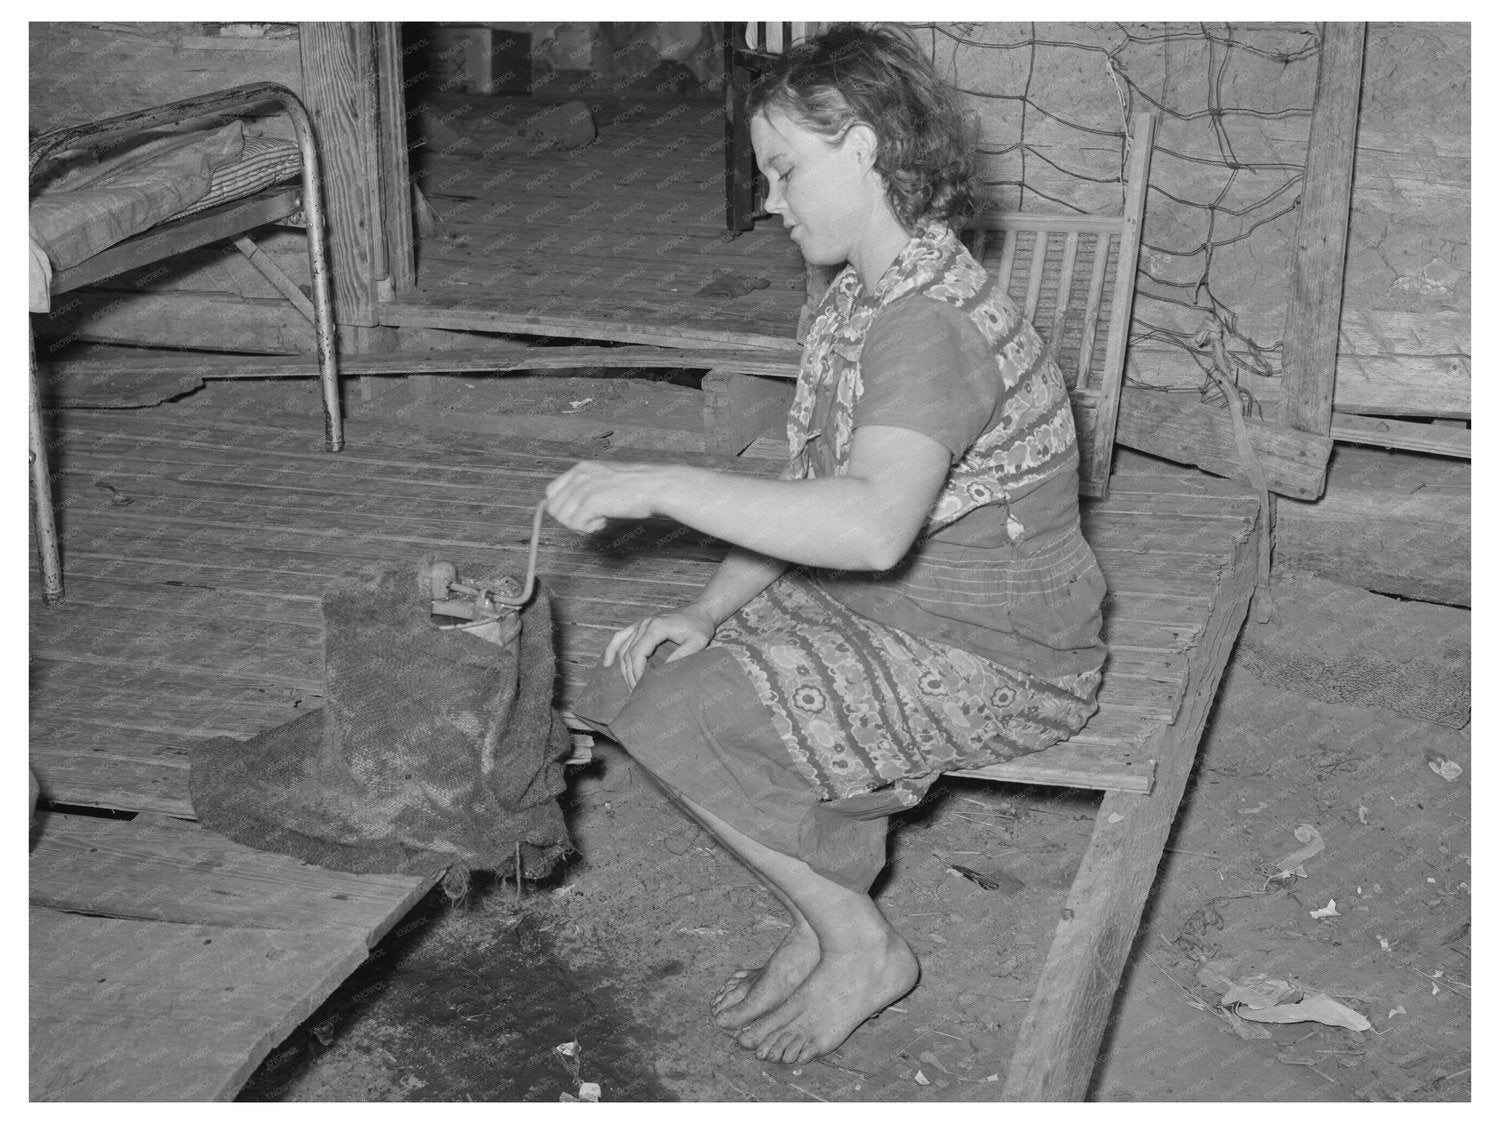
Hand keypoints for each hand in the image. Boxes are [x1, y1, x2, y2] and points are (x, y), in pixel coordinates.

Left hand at [544, 460, 672, 533]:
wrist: (658, 486)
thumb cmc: (638, 487)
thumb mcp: (606, 479)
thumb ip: (587, 489)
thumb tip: (572, 509)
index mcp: (582, 468)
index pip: (551, 492)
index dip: (564, 508)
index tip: (582, 513)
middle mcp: (580, 475)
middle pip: (553, 508)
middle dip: (570, 519)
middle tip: (592, 519)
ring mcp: (585, 488)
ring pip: (562, 518)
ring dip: (580, 525)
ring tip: (600, 519)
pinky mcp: (593, 501)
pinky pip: (576, 525)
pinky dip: (589, 529)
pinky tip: (604, 521)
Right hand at [604, 606, 717, 689]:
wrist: (700, 611)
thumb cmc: (700, 627)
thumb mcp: (698, 642)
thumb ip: (683, 655)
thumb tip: (664, 672)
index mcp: (656, 627)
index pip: (638, 653)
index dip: (637, 672)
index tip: (642, 687)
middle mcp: (645, 623)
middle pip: (628, 652)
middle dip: (630, 674)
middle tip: (637, 692)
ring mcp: (641, 623)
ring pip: (623, 647)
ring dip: (623, 668)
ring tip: (630, 686)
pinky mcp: (641, 624)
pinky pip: (621, 636)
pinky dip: (612, 649)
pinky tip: (607, 663)